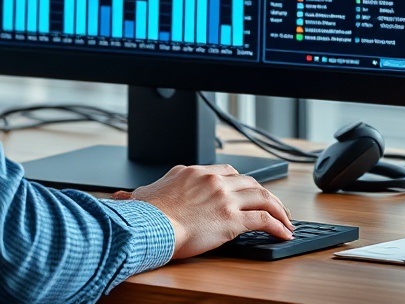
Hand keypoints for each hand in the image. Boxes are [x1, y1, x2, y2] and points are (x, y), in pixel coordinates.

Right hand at [111, 164, 293, 258]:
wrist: (149, 225)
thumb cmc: (144, 214)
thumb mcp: (139, 197)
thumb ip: (135, 195)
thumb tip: (118, 197)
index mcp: (192, 172)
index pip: (225, 171)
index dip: (240, 181)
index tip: (247, 190)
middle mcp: (211, 180)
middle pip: (248, 181)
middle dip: (265, 193)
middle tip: (274, 205)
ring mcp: (223, 198)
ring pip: (262, 196)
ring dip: (278, 208)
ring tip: (286, 220)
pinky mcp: (231, 219)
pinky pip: (263, 219)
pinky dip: (277, 226)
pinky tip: (284, 234)